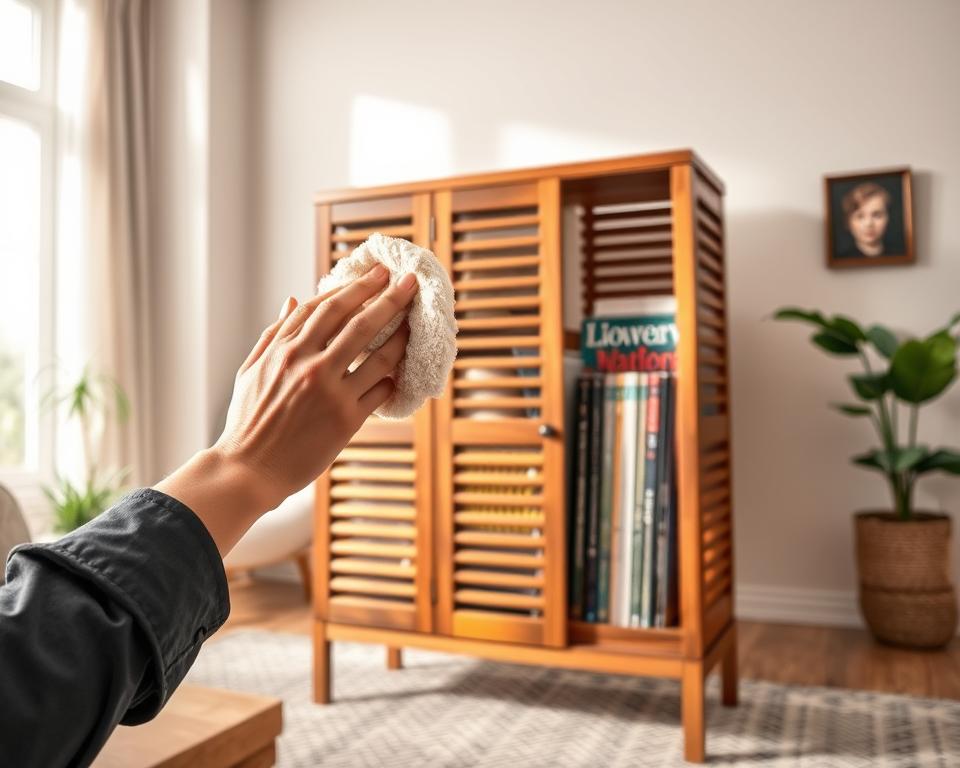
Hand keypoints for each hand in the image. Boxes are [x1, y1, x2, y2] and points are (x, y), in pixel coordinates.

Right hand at [154, 265, 418, 554]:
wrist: (249, 469)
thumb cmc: (247, 421)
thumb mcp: (251, 370)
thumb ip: (274, 333)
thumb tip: (292, 297)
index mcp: (285, 350)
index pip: (327, 306)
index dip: (354, 288)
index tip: (375, 275)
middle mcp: (310, 366)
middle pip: (359, 321)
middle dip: (388, 297)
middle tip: (408, 282)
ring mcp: (331, 393)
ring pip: (379, 354)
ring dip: (402, 335)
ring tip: (415, 323)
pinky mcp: (347, 421)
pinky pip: (380, 392)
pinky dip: (393, 378)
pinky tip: (400, 371)